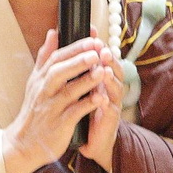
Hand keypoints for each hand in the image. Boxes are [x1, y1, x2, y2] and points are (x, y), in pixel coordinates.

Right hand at [2, 31, 113, 172]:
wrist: (23, 143)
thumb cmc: (34, 111)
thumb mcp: (35, 82)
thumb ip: (45, 57)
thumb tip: (53, 32)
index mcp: (40, 80)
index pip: (56, 58)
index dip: (74, 48)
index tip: (92, 39)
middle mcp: (44, 92)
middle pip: (59, 71)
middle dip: (79, 60)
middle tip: (97, 51)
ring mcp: (51, 109)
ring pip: (68, 92)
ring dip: (86, 81)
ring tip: (103, 71)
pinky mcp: (59, 125)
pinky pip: (74, 113)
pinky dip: (87, 105)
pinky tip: (101, 98)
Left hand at [78, 27, 124, 172]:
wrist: (89, 141)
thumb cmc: (83, 110)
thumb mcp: (75, 86)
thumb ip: (71, 65)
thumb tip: (57, 37)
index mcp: (100, 78)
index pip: (101, 57)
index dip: (98, 44)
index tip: (91, 31)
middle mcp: (109, 88)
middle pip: (114, 68)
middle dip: (108, 58)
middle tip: (101, 50)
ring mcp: (112, 104)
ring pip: (115, 88)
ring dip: (111, 78)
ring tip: (105, 70)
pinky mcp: (109, 121)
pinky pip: (110, 111)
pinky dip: (107, 104)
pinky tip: (104, 99)